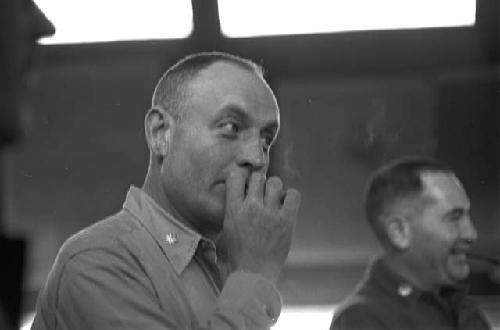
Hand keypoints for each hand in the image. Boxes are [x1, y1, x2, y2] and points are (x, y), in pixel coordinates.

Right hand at [220, 168, 300, 282]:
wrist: (252, 276)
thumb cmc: (236, 259)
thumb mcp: (223, 234)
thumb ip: (227, 216)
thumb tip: (227, 207)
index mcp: (233, 209)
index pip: (235, 176)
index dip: (242, 177)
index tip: (246, 185)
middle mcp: (251, 207)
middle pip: (258, 176)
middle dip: (260, 183)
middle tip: (262, 195)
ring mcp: (269, 213)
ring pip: (275, 182)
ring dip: (275, 189)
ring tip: (274, 201)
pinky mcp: (286, 221)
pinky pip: (293, 195)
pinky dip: (290, 197)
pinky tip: (286, 206)